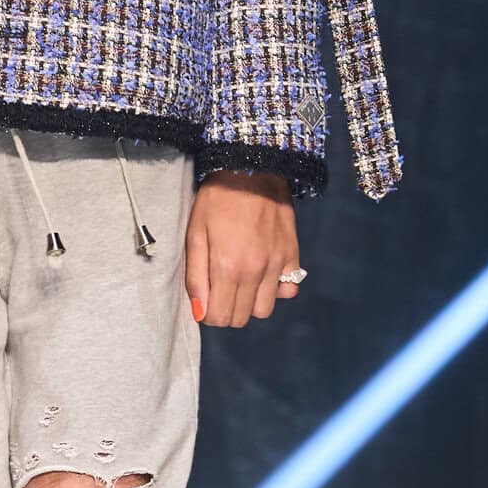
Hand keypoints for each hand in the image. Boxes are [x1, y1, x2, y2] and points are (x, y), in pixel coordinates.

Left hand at [184, 169, 301, 326]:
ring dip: (250, 302)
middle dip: (226, 309)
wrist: (252, 169)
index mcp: (227, 267)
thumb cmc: (216, 200)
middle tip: (220, 286)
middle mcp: (255, 272)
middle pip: (241, 318)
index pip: (219, 318)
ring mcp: (277, 265)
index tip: (205, 297)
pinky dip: (276, 289)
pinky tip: (264, 273)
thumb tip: (199, 313)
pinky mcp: (292, 255)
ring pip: (264, 310)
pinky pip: (288, 290)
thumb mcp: (195, 234)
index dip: (207, 312)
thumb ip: (196, 276)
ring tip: (241, 279)